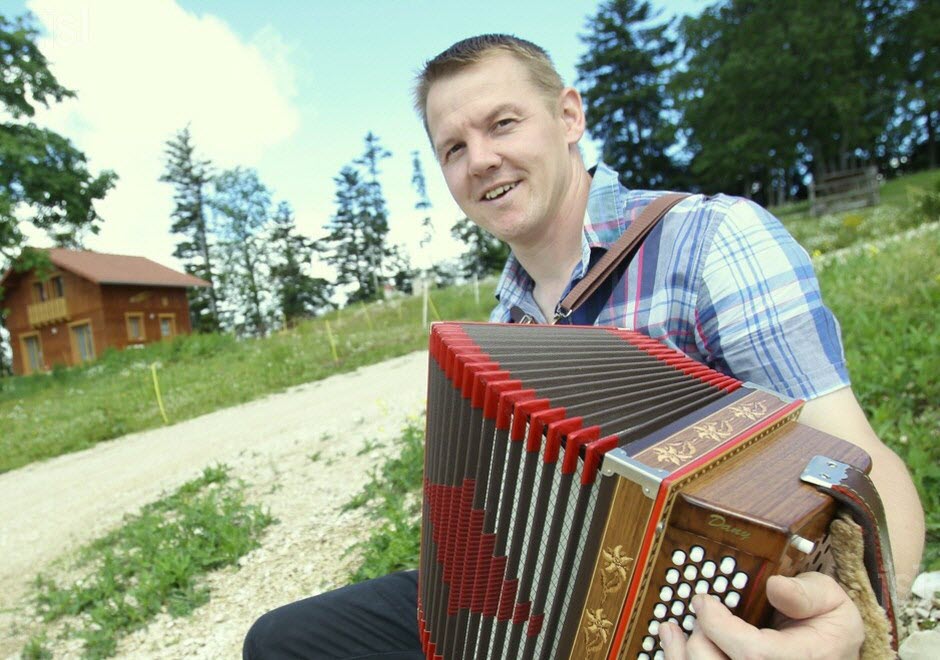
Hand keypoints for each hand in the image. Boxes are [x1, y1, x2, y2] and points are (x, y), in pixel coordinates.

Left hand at [658, 572, 863, 658]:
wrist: (833, 653)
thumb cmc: (828, 627)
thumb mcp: (833, 602)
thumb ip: (807, 594)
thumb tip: (775, 586)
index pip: (753, 654)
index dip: (720, 627)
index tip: (704, 601)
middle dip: (700, 641)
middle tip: (698, 614)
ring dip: (682, 655)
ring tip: (672, 629)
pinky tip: (674, 643)